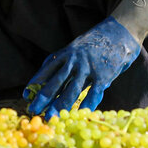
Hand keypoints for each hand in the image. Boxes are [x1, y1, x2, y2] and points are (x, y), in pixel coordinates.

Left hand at [25, 17, 140, 118]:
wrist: (121, 30)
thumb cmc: (99, 40)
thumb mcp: (78, 46)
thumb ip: (68, 61)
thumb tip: (53, 77)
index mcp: (67, 52)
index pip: (47, 69)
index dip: (36, 83)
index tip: (26, 95)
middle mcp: (75, 60)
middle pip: (56, 82)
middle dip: (43, 98)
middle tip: (33, 111)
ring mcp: (89, 67)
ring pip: (71, 90)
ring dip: (60, 105)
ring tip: (52, 117)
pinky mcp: (104, 75)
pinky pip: (93, 93)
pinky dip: (87, 105)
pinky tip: (80, 115)